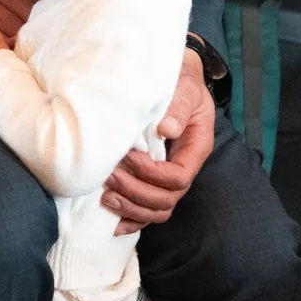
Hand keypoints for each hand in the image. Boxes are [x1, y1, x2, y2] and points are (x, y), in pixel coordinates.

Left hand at [102, 50, 216, 234]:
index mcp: (195, 147)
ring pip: (158, 210)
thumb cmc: (179, 79)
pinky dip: (131, 220)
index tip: (128, 157)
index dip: (152, 174)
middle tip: (109, 176)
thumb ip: (179, 104)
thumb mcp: (185, 84)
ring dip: (131, 209)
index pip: (179, 177)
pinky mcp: (153, 179)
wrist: (174, 76)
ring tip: (105, 197)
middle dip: (136, 192)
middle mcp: (184, 166)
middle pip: (167, 199)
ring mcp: (169, 176)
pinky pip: (147, 210)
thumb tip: (167, 129)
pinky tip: (113, 225)